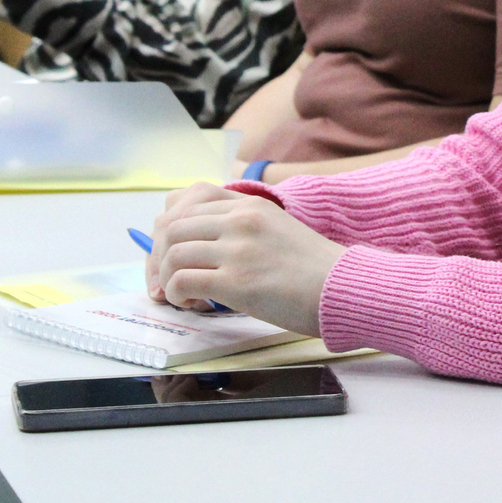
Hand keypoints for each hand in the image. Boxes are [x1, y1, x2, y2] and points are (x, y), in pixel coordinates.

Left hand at [148, 184, 345, 336]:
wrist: (343, 288)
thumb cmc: (313, 268)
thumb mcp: (276, 229)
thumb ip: (242, 228)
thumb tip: (203, 246)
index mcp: (249, 204)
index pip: (187, 200)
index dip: (170, 228)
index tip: (172, 251)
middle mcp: (239, 220)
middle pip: (172, 226)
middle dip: (158, 256)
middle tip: (166, 279)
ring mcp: (237, 249)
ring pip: (171, 253)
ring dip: (166, 277)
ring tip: (182, 294)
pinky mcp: (236, 281)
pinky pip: (182, 281)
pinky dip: (177, 295)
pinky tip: (192, 303)